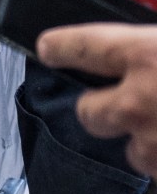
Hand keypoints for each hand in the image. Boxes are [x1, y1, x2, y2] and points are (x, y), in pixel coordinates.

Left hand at [37, 23, 156, 176]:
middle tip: (128, 100)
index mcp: (147, 55)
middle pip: (88, 111)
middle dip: (101, 107)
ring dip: (143, 142)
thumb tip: (137, 43)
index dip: (61, 48)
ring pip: (130, 151)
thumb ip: (151, 43)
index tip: (48, 48)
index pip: (81, 46)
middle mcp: (140, 101)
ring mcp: (156, 143)